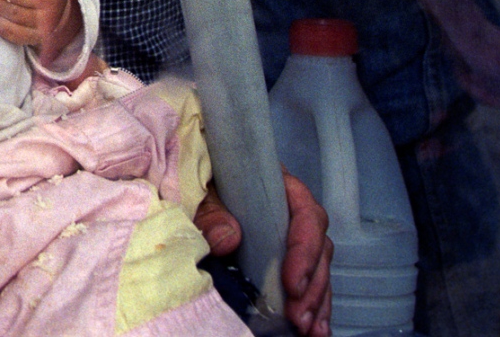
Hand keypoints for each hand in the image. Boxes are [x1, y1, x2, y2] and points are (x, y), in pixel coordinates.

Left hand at [192, 172, 330, 336]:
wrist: (182, 178)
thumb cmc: (195, 178)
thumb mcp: (198, 188)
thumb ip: (210, 209)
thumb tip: (228, 237)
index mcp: (276, 184)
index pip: (304, 212)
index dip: (304, 249)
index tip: (291, 282)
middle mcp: (289, 207)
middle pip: (316, 245)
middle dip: (311, 284)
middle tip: (297, 314)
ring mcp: (288, 232)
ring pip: (317, 266)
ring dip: (315, 300)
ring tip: (308, 328)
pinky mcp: (282, 253)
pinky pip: (306, 278)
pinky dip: (311, 303)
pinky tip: (312, 327)